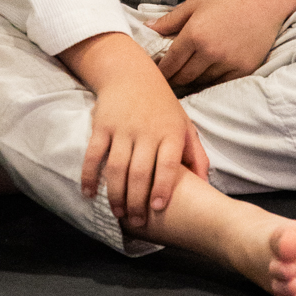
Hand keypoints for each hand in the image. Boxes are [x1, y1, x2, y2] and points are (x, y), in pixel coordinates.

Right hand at [60, 33, 208, 228]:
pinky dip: (89, 175)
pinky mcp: (102, 126)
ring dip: (115, 193)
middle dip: (137, 201)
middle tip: (136, 222)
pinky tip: (89, 193)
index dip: (163, 187)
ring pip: (116, 167)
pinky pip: (93, 154)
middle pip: (140, 172)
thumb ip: (196, 155)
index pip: (167, 164)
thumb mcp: (184, 125)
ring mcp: (122, 128)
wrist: (130, 73)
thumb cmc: (162, 106)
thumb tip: (205, 185)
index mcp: (170, 132)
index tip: (158, 208)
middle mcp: (146, 131)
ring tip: (118, 213)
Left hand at [146, 0, 295, 90]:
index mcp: (194, 34)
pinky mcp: (244, 69)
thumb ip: (170, 19)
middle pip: (184, 77)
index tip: (154, 76)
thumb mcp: (195, 3)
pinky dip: (212, 81)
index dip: (160, 72)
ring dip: (192, 82)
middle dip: (173, 80)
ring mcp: (228, 62)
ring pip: (202, 82)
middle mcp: (210, 52)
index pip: (170, 63)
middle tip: (166, 82)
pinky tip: (206, 77)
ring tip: (184, 80)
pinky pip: (221, 83)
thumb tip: (147, 28)